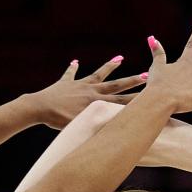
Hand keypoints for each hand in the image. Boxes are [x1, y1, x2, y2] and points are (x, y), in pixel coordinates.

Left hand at [27, 56, 147, 128]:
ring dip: (109, 66)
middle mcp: (91, 90)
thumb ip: (98, 126)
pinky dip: (73, 68)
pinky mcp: (66, 83)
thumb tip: (113, 133)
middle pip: (115, 85)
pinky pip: (70, 74)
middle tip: (146, 74)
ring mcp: (79, 85)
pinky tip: (75, 61)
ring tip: (120, 57)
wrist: (39, 108)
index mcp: (96, 102)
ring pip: (98, 74)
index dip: (137, 99)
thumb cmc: (59, 121)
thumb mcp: (82, 126)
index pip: (121, 101)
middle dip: (132, 81)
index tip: (152, 94)